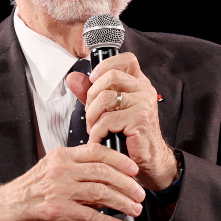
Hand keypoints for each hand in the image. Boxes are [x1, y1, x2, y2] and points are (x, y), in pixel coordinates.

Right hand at [0, 144, 144, 220]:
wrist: (5, 209)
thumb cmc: (31, 190)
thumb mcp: (52, 169)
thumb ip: (76, 168)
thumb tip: (107, 174)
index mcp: (63, 156)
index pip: (97, 152)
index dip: (120, 160)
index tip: (134, 170)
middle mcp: (62, 170)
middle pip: (104, 173)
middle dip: (126, 185)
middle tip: (139, 194)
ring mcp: (60, 190)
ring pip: (101, 193)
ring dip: (122, 203)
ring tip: (134, 210)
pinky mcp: (58, 210)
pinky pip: (90, 216)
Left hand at [66, 52, 177, 191]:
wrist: (147, 161)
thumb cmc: (129, 135)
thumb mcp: (108, 110)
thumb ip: (91, 93)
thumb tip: (73, 78)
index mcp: (139, 84)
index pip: (127, 59)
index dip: (106, 65)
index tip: (94, 79)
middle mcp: (144, 90)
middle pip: (110, 76)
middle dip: (92, 96)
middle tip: (91, 114)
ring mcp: (144, 104)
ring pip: (105, 98)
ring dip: (92, 116)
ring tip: (94, 129)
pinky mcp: (140, 120)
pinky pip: (108, 120)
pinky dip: (98, 132)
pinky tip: (100, 139)